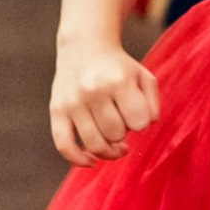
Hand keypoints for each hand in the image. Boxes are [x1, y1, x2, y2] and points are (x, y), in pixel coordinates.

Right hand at [51, 38, 161, 166]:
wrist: (85, 47)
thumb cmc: (120, 68)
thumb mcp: (144, 77)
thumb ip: (153, 104)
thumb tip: (145, 126)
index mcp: (118, 81)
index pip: (139, 122)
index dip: (141, 122)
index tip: (138, 114)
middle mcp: (93, 91)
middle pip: (116, 135)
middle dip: (123, 132)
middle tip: (121, 120)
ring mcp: (72, 102)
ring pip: (94, 144)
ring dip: (108, 150)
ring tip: (115, 145)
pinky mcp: (56, 111)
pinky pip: (64, 145)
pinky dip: (78, 160)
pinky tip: (92, 162)